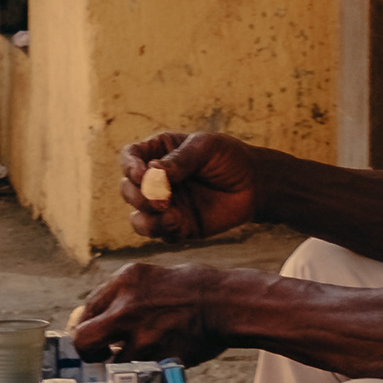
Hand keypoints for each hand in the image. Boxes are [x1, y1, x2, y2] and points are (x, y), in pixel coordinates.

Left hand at [69, 260, 247, 364]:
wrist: (227, 303)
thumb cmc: (192, 287)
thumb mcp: (149, 275)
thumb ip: (120, 293)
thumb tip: (94, 315)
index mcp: (125, 281)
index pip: (86, 310)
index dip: (85, 327)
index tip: (93, 336)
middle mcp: (128, 307)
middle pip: (84, 339)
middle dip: (87, 352)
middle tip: (99, 355)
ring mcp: (144, 335)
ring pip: (114, 363)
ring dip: (122, 364)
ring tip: (138, 356)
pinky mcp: (161, 356)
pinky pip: (141, 372)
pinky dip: (146, 371)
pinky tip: (157, 360)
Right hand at [120, 130, 258, 242]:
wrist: (254, 185)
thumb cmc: (229, 158)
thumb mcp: (206, 148)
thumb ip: (180, 160)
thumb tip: (152, 172)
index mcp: (158, 153)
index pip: (129, 158)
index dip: (130, 167)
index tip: (143, 176)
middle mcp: (155, 180)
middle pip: (128, 190)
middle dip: (138, 196)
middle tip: (160, 200)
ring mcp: (164, 205)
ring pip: (137, 218)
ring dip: (146, 220)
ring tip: (169, 216)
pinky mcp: (176, 227)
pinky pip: (159, 234)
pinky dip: (163, 231)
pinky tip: (179, 224)